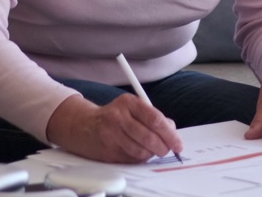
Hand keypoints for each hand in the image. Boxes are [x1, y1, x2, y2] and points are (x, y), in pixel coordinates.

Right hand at [46, 93, 183, 163]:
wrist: (84, 125)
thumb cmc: (114, 117)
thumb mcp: (133, 108)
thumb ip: (153, 116)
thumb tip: (172, 131)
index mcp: (128, 102)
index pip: (155, 119)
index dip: (169, 134)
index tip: (177, 143)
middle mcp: (118, 117)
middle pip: (149, 137)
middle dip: (162, 147)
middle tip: (167, 150)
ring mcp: (110, 134)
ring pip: (140, 151)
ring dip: (150, 154)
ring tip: (151, 150)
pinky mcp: (106, 150)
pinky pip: (130, 159)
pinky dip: (138, 159)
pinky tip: (137, 152)